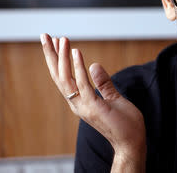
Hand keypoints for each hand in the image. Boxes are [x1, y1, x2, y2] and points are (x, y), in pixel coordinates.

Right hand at [40, 34, 145, 160]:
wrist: (131, 142)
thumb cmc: (124, 123)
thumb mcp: (114, 98)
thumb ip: (104, 83)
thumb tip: (94, 65)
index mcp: (81, 101)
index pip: (63, 77)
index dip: (56, 60)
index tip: (54, 42)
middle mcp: (78, 103)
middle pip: (59, 76)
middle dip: (51, 55)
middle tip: (45, 35)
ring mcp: (85, 106)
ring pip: (67, 79)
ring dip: (63, 58)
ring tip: (62, 39)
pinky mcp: (95, 107)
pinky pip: (84, 85)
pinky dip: (79, 68)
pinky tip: (77, 53)